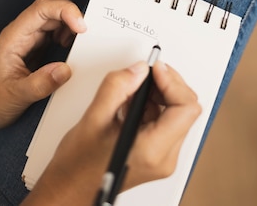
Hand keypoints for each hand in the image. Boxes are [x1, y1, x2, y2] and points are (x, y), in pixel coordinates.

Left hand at [0, 0, 85, 129]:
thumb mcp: (15, 97)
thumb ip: (40, 84)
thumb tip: (65, 70)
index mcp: (14, 37)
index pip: (41, 9)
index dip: (65, 11)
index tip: (81, 28)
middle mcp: (23, 32)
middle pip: (51, 5)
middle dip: (70, 15)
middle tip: (82, 37)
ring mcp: (30, 37)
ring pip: (55, 15)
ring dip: (70, 25)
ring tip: (74, 47)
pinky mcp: (37, 46)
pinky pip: (56, 30)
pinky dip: (69, 35)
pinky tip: (69, 51)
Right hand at [26, 60, 200, 205]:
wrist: (71, 188)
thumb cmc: (78, 165)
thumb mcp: (94, 117)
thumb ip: (118, 87)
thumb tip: (139, 70)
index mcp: (153, 151)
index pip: (186, 108)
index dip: (172, 82)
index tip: (155, 69)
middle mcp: (164, 158)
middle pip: (185, 109)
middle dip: (166, 84)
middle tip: (145, 73)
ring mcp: (162, 157)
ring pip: (177, 113)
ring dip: (159, 93)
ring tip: (134, 89)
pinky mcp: (157, 154)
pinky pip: (166, 121)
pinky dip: (153, 105)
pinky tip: (132, 102)